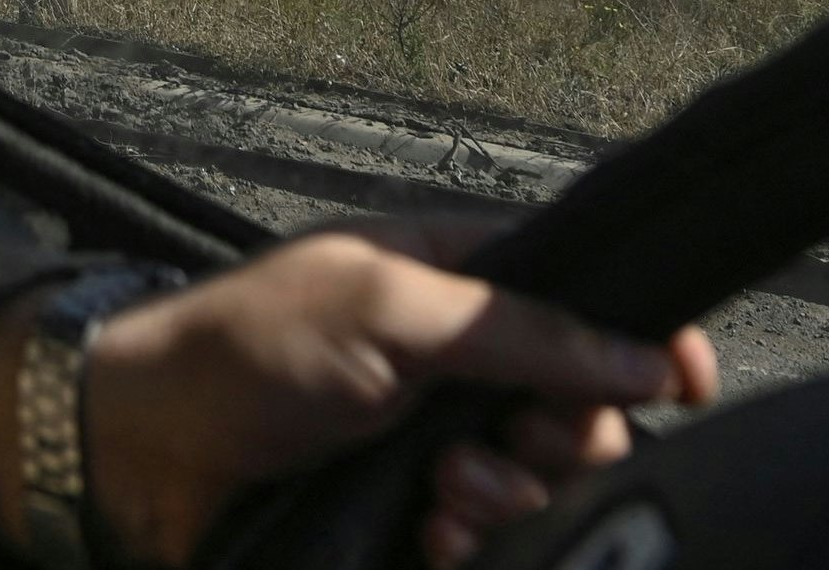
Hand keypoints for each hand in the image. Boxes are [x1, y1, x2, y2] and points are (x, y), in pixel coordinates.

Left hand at [0, 214, 716, 569]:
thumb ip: (519, 327)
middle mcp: (465, 366)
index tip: (686, 384)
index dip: (647, 342)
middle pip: (586, 412)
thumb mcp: (386, 306)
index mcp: (464, 284)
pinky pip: (494, 544)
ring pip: (547, 488)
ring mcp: (442, 447)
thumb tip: (646, 355)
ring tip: (438, 499)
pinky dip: (472, 547)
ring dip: (507, 502)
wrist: (143, 451)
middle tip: (491, 451)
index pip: (592, 303)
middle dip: (559, 442)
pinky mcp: (416, 518)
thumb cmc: (247, 349)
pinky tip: (426, 538)